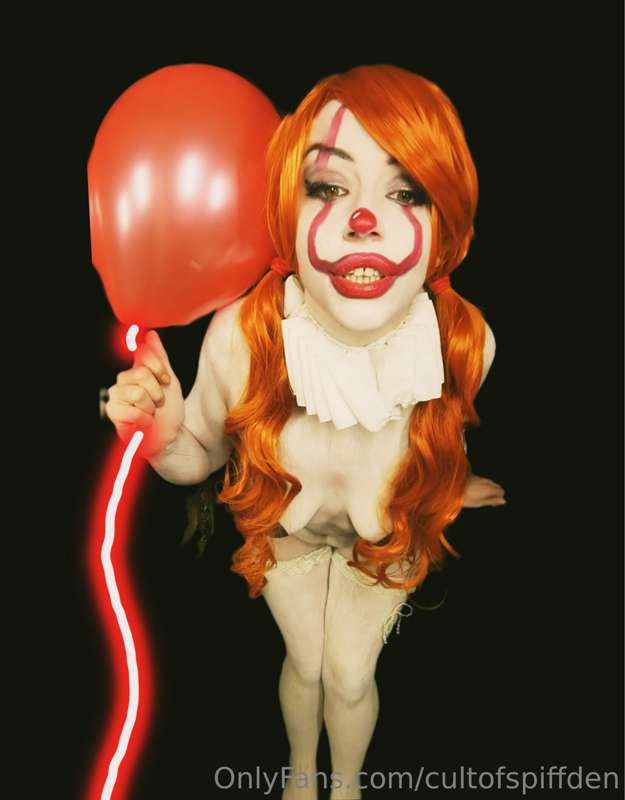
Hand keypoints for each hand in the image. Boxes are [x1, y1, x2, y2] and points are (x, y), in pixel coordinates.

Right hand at [105, 330, 185, 457]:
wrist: (170, 436)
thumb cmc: (168, 411)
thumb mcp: (170, 381)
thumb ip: (160, 358)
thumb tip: (151, 334)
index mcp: (137, 370)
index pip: (142, 352)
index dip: (159, 367)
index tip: (166, 381)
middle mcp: (124, 380)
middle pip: (141, 374)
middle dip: (157, 392)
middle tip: (158, 403)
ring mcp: (116, 396)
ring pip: (137, 392)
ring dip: (151, 406)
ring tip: (151, 413)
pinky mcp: (113, 413)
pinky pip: (131, 410)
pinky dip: (144, 419)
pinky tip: (144, 422)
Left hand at [463, 474, 505, 507]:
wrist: (452, 487)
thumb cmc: (466, 498)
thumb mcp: (479, 502)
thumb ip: (492, 501)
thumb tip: (504, 501)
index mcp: (489, 488)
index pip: (501, 491)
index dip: (499, 498)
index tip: (493, 504)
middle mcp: (487, 482)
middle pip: (497, 487)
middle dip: (495, 493)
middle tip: (487, 501)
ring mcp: (481, 478)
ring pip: (490, 483)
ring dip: (489, 489)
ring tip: (481, 497)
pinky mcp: (475, 476)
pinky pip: (484, 481)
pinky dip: (484, 486)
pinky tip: (477, 491)